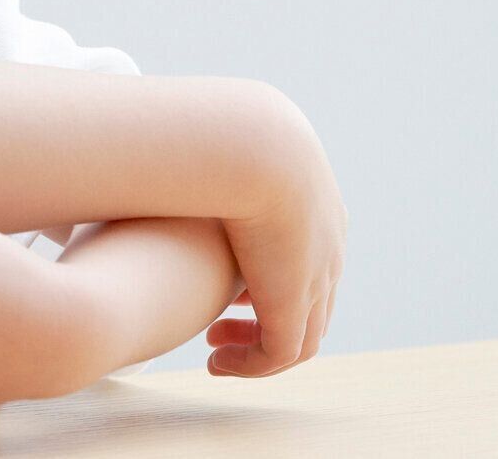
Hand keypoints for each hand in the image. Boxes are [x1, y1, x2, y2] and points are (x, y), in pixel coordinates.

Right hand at [212, 93, 347, 376]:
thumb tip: (172, 147)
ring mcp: (316, 276)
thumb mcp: (213, 143)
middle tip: (219, 324)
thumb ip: (199, 154)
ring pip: (300, 334)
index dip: (264, 275)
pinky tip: (215, 363)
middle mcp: (326, 244)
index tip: (224, 284)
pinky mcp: (293, 304)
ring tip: (215, 351)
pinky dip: (249, 364)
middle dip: (264, 317)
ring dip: (256, 347)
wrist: (246, 142)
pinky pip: (280, 354)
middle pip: (311, 301)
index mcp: (315, 202)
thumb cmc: (213, 134)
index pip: (306, 255)